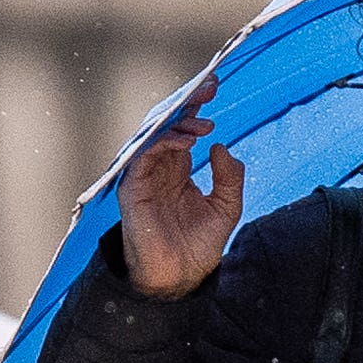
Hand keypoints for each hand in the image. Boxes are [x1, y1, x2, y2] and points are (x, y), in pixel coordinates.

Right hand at [113, 77, 243, 297]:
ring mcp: (143, 175)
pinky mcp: (131, 187)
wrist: (180, 278)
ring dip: (178, 121)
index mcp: (178, 167)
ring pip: (153, 132)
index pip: (185, 126)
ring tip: (203, 122)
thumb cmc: (200, 246)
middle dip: (187, 101)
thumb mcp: (227, 207)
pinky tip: (186, 141)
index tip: (215, 85)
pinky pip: (143, 155)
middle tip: (210, 86)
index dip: (196, 104)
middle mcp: (159, 166)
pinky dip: (163, 143)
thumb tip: (220, 146)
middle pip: (168, 122)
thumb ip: (230, 177)